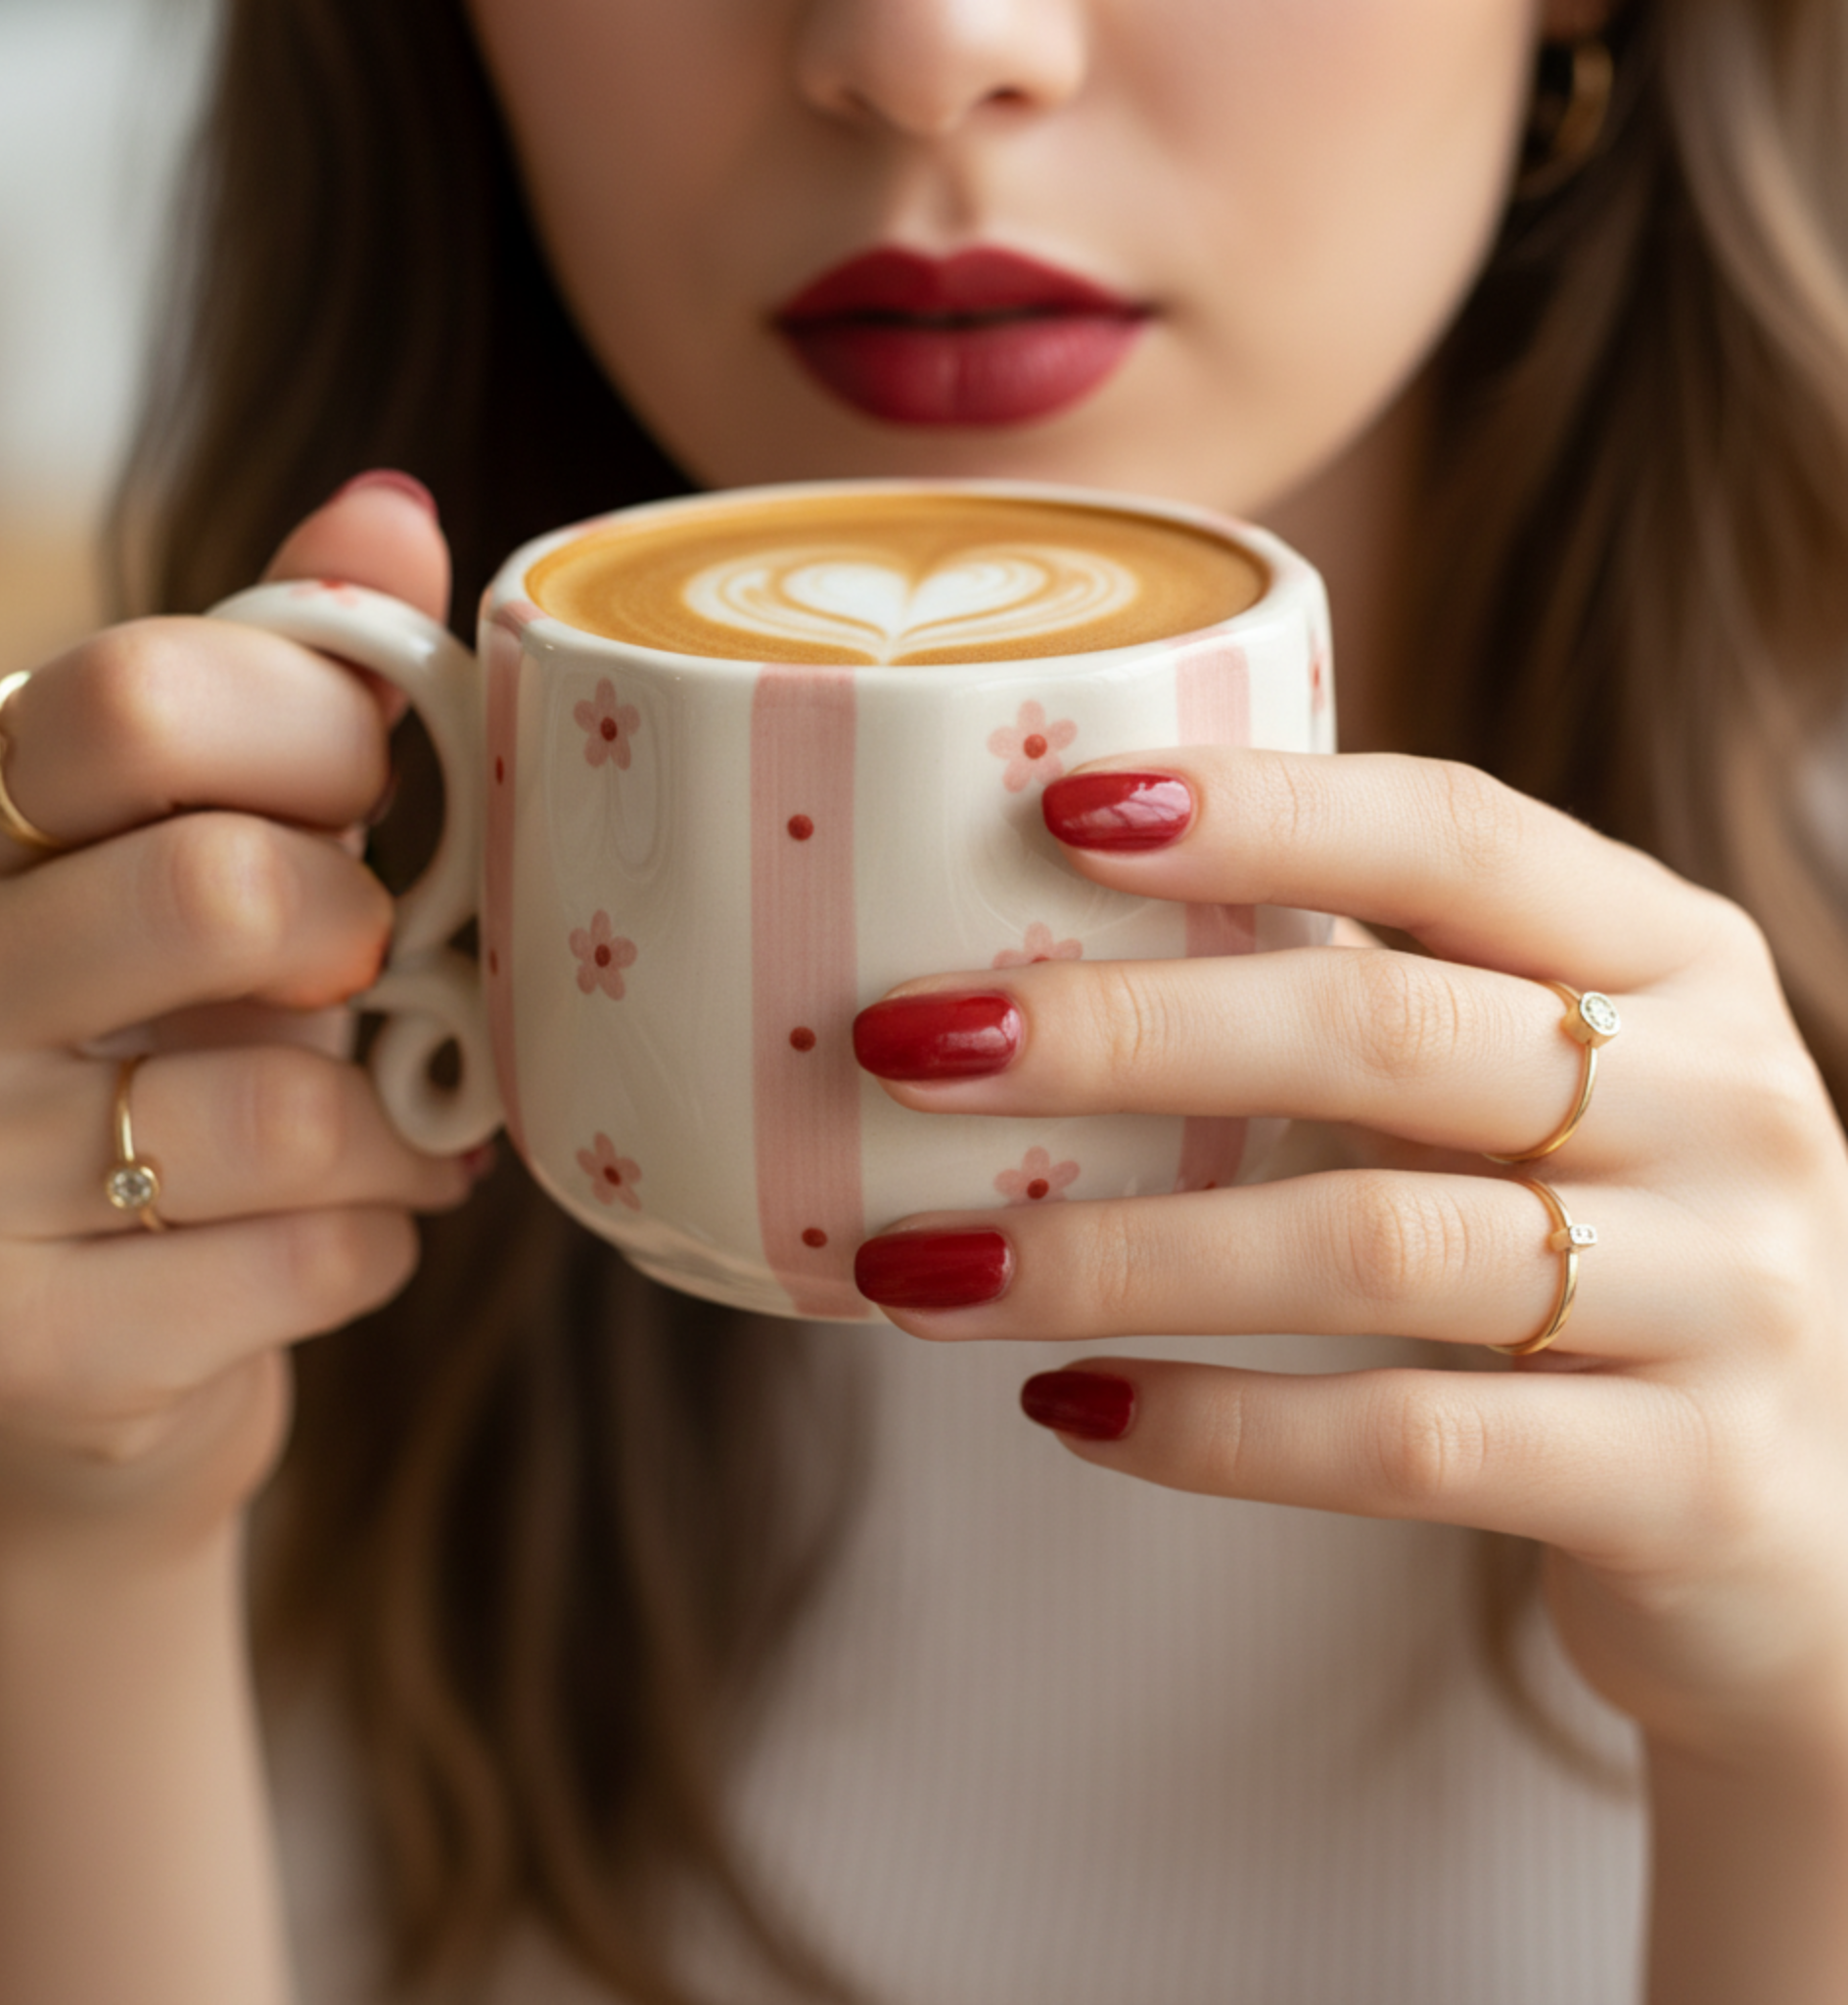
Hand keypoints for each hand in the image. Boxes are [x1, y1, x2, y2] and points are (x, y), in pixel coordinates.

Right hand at [0, 477, 471, 1542]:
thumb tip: (394, 504)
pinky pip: (311, 1262)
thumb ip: (283, 689)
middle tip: (375, 969)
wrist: (80, 1366)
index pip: (132, 699)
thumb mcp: (201, 864)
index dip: (319, 724)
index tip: (374, 778)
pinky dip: (380, 1244)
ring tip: (390, 1130)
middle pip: (218, 893)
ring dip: (399, 1126)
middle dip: (364, 933)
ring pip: (284, 1111)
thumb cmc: (157, 1073)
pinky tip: (335, 1237)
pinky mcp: (19, 1350)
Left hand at [852, 747, 1847, 1771]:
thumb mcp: (1539, 1093)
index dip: (1252, 812)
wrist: (1812, 1519)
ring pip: (1372, 1245)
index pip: (1448, 831)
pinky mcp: (1693, 1479)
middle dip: (1119, 1031)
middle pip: (1381, 1031)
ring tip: (924, 1262)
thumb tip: (1031, 971)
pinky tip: (1070, 1411)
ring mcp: (1727, 1291)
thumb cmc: (1604, 1250)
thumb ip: (1366, 1013)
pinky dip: (1215, 1429)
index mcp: (1667, 954)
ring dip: (1114, 1255)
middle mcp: (1719, 1097)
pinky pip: (1410, 1439)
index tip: (1049, 810)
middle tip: (907, 1040)